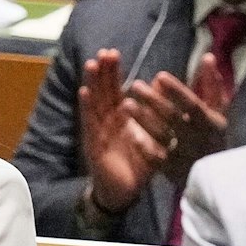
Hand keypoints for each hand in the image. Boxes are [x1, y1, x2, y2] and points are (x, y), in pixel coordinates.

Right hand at [79, 49, 164, 216]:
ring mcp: (98, 132)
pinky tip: (84, 93)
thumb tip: (161, 82)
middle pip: (103, 92)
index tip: (113, 53)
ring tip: (91, 65)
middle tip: (104, 52)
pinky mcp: (94, 145)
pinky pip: (89, 124)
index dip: (113, 73)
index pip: (114, 90)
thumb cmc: (138, 164)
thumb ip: (157, 110)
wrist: (125, 192)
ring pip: (94, 103)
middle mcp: (107, 122)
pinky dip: (86, 108)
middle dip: (102, 73)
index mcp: (119, 118)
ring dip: (92, 84)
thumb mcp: (153, 135)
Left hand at [126, 54, 231, 181]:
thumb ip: (212, 85)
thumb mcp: (218, 112)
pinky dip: (143, 146)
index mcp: (209, 122)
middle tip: (135, 85)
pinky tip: (129, 133)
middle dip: (153, 101)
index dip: (177, 90)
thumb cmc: (214, 137)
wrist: (216, 177)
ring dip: (143, 120)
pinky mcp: (171, 170)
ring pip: (161, 136)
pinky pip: (155, 158)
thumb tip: (208, 57)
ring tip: (125, 104)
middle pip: (173, 118)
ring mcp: (183, 155)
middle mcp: (197, 138)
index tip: (159, 76)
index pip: (192, 104)